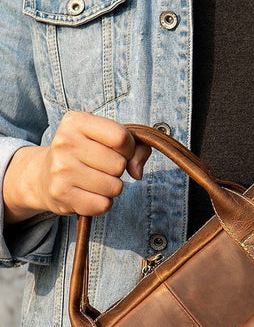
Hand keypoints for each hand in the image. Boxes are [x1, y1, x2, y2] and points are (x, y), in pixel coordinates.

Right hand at [4, 111, 150, 222]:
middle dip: (118, 170)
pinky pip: (103, 205)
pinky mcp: (61, 194)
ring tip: (96, 181)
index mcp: (76, 121)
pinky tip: (89, 194)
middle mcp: (65, 142)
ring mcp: (61, 169)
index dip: (128, 149)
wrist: (44, 176)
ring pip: (114, 187)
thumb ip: (136, 147)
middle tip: (102, 168)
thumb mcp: (107, 139)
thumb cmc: (85, 154)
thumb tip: (137, 172)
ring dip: (111, 188)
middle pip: (118, 165)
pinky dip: (102, 203)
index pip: (121, 137)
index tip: (117, 151)